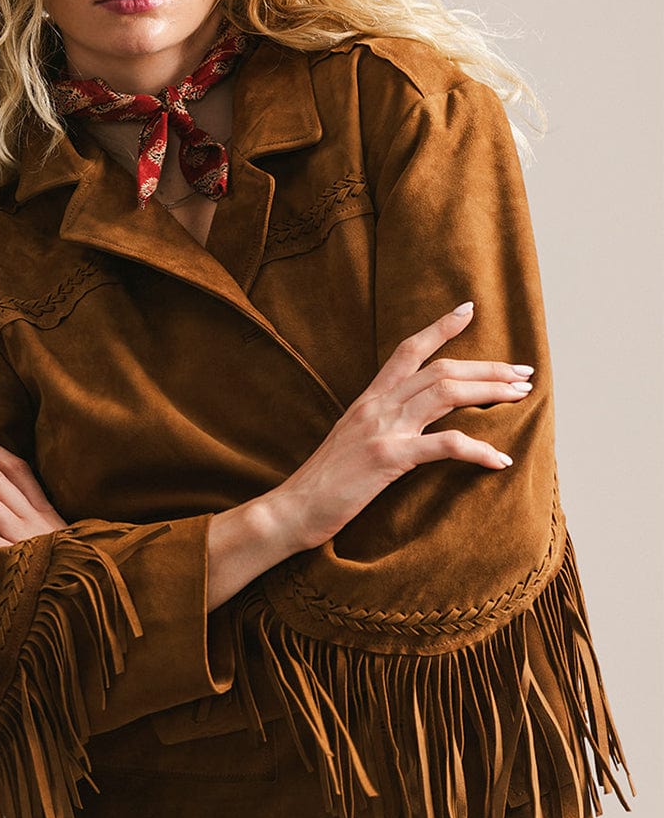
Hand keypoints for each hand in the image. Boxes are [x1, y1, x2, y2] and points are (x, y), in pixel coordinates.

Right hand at [207, 301, 533, 608]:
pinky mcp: (388, 459)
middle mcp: (377, 405)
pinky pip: (443, 446)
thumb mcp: (353, 439)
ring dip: (488, 391)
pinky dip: (477, 450)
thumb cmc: (325, 480)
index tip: (468, 310)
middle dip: (487, 368)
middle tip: (523, 372)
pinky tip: (500, 459)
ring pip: (444, 393)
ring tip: (521, 396)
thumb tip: (411, 419)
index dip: (440, 327)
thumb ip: (380, 422)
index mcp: (369, 399)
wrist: (294, 507)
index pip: (407, 349)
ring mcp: (382, 429)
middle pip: (440, 370)